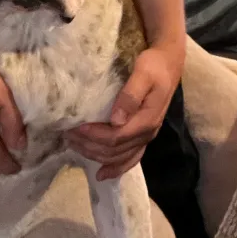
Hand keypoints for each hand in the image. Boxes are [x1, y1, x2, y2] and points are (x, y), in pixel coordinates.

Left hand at [67, 42, 182, 180]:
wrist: (169, 63)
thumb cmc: (155, 65)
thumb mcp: (144, 74)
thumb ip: (131, 96)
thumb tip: (116, 120)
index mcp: (147, 119)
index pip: (117, 137)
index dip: (94, 136)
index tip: (75, 127)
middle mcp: (147, 133)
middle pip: (115, 150)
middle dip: (89, 145)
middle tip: (67, 134)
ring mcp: (146, 137)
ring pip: (119, 157)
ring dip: (95, 155)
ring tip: (74, 145)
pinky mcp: (143, 135)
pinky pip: (130, 158)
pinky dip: (115, 168)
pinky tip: (101, 174)